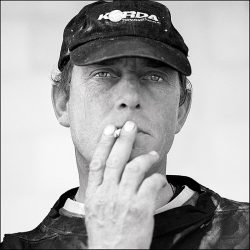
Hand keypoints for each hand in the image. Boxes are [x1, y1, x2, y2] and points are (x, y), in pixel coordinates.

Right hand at [85, 121, 166, 248]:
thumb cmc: (105, 235)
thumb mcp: (94, 211)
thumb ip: (100, 191)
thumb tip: (108, 174)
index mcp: (94, 194)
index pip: (97, 162)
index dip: (103, 144)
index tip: (110, 130)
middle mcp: (107, 194)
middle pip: (115, 160)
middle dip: (123, 139)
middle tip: (130, 125)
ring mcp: (123, 200)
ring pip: (135, 168)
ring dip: (145, 157)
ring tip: (152, 153)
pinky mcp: (140, 208)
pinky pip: (151, 184)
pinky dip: (157, 178)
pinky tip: (160, 178)